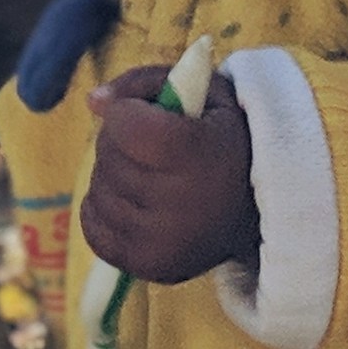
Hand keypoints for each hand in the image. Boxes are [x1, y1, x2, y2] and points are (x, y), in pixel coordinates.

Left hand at [81, 66, 258, 282]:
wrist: (255, 208)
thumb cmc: (222, 138)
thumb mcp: (201, 91)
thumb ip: (143, 82)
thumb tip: (92, 102)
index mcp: (199, 155)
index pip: (125, 125)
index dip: (130, 111)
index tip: (151, 114)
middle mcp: (181, 207)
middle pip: (110, 156)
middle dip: (120, 140)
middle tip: (152, 145)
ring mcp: (162, 243)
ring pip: (99, 189)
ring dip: (112, 173)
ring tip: (148, 171)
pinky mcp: (147, 266)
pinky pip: (92, 225)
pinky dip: (103, 206)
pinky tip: (134, 199)